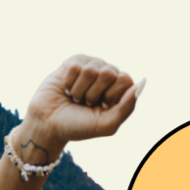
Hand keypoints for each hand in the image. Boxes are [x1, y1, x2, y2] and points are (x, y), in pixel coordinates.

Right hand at [0, 55, 143, 189]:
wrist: (49, 124)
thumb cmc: (80, 126)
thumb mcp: (106, 124)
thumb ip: (126, 107)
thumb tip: (140, 84)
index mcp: (120, 90)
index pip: (125, 79)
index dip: (111, 94)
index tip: (102, 106)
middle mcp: (108, 76)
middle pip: (109, 72)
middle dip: (94, 93)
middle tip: (87, 103)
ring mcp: (91, 67)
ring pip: (90, 69)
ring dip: (80, 90)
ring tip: (76, 98)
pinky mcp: (73, 63)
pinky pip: (74, 66)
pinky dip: (69, 82)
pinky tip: (67, 89)